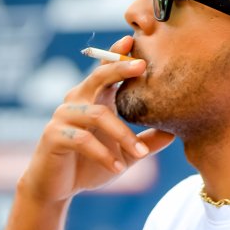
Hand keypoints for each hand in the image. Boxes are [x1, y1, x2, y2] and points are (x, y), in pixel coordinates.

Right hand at [18, 36, 174, 203]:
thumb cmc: (89, 165)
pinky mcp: (54, 135)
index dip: (117, 54)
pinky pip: (82, 139)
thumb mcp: (124, 153)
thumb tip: (176, 132)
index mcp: (94, 98)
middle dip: (119, 69)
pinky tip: (118, 169)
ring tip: (141, 154)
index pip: (105, 70)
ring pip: (97, 114)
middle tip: (142, 66)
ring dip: (123, 134)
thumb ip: (147, 141)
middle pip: (98, 77)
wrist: (57, 188)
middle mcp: (77, 101)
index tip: (132, 41)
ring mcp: (63, 116)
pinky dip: (103, 154)